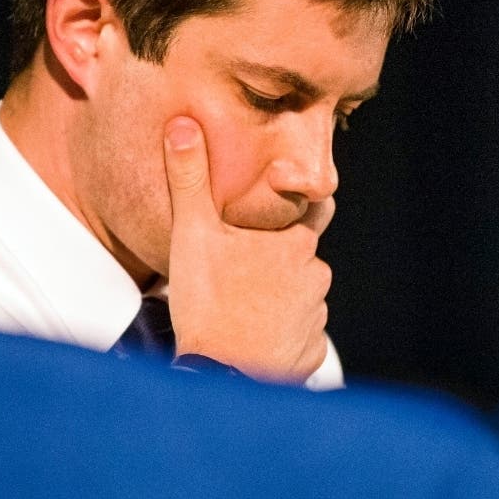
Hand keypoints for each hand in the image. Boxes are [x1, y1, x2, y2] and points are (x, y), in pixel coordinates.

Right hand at [163, 115, 333, 383]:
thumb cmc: (208, 301)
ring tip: (240, 303)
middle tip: (239, 266)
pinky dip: (280, 333)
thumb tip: (183, 124)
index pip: (313, 208)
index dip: (295, 206)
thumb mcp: (192, 232)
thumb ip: (190, 177)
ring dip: (278, 296)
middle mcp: (315, 275)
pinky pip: (298, 334)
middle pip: (301, 255)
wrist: (221, 374)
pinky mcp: (310, 352)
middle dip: (277, 257)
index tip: (276, 210)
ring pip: (300, 294)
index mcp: (294, 241)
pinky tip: (250, 334)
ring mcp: (315, 316)